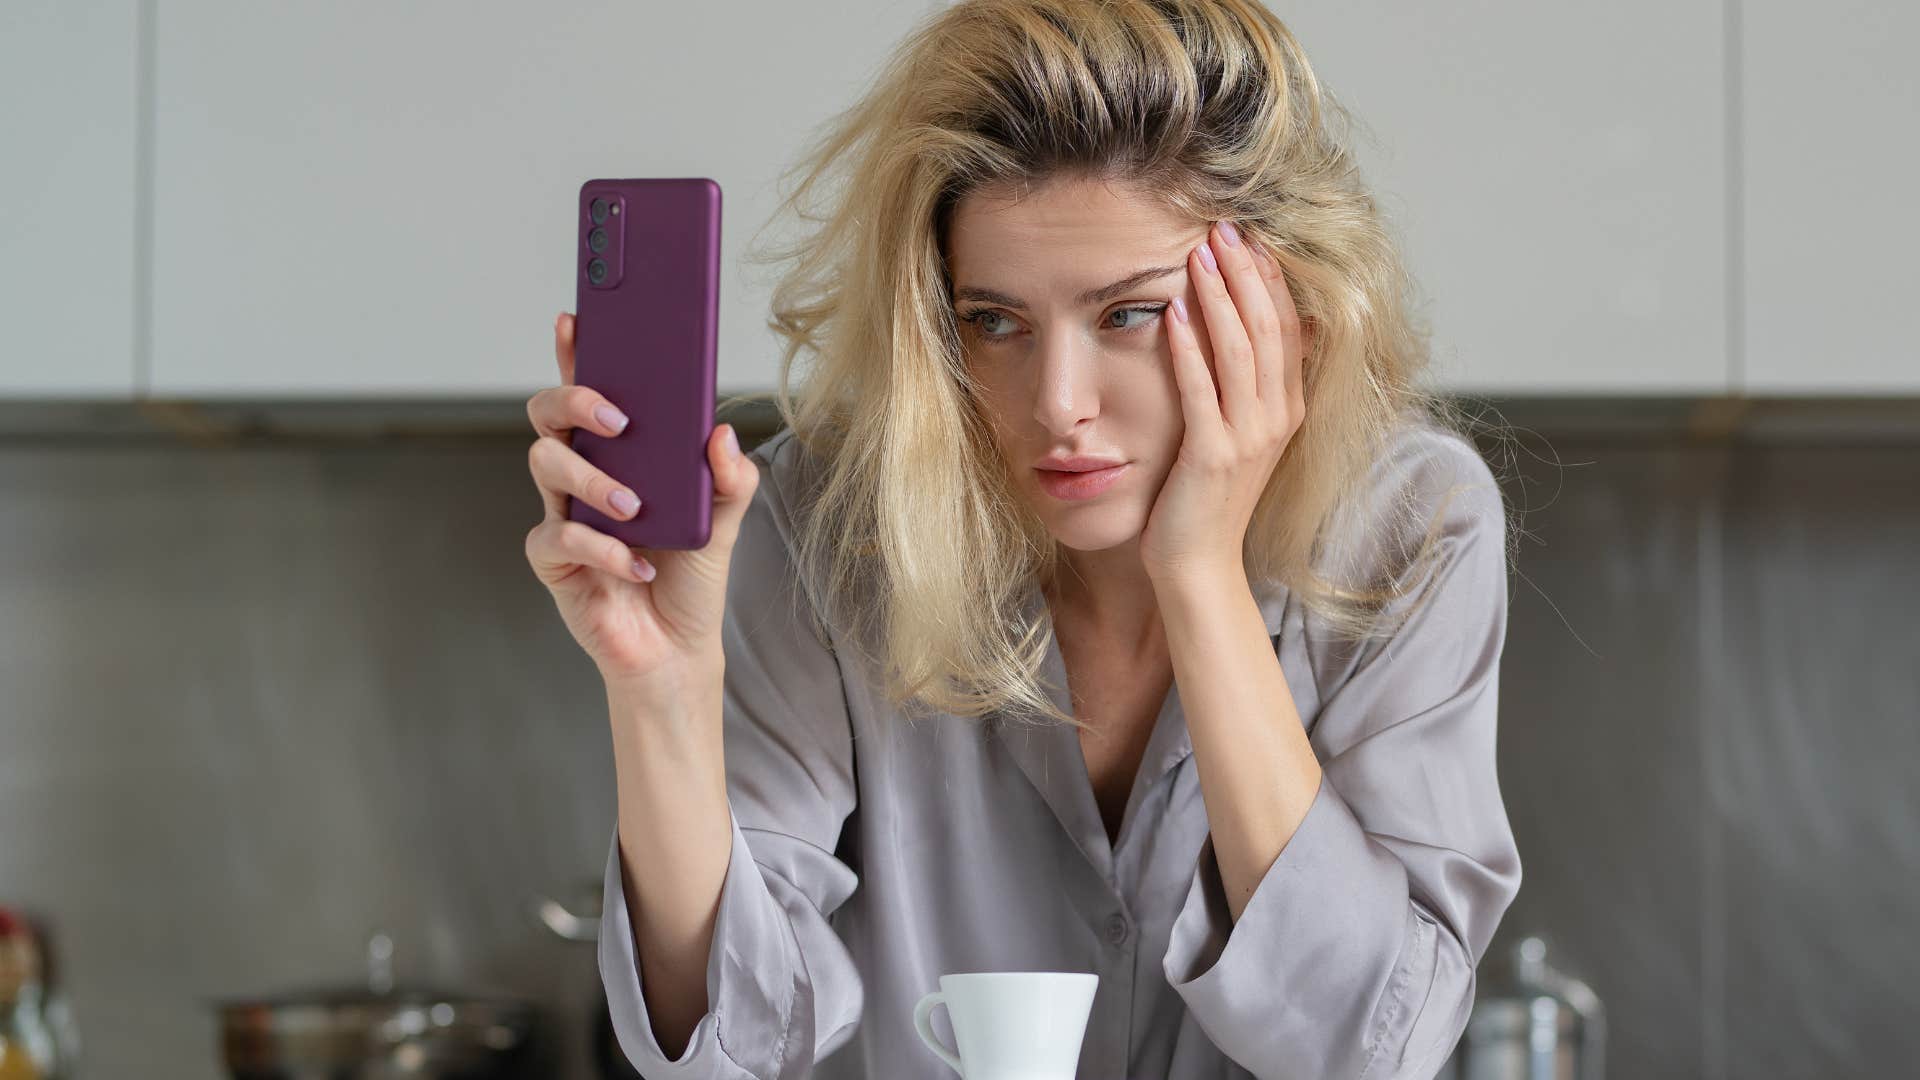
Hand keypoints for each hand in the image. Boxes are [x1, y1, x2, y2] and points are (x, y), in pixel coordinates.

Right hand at [523, 312, 759, 687]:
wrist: (676, 645)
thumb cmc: (690, 571)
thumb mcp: (725, 517)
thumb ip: (729, 475)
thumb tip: (720, 431)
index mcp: (619, 454)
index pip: (590, 393)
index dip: (576, 353)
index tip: (576, 321)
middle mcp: (583, 474)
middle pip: (548, 415)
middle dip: (574, 400)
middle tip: (618, 419)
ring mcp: (562, 512)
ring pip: (545, 464)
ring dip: (594, 480)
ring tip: (636, 509)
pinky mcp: (554, 559)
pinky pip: (557, 537)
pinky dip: (601, 550)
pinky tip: (637, 566)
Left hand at [1139, 220, 1311, 581]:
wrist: (1198, 566)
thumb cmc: (1206, 501)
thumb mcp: (1236, 438)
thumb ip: (1242, 391)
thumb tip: (1235, 336)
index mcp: (1286, 411)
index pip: (1288, 329)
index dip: (1271, 280)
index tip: (1249, 238)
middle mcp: (1276, 420)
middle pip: (1270, 328)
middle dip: (1247, 273)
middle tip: (1224, 227)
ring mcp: (1248, 438)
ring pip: (1241, 350)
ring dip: (1220, 297)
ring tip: (1200, 253)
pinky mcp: (1213, 456)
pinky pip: (1203, 390)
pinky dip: (1189, 348)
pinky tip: (1174, 312)